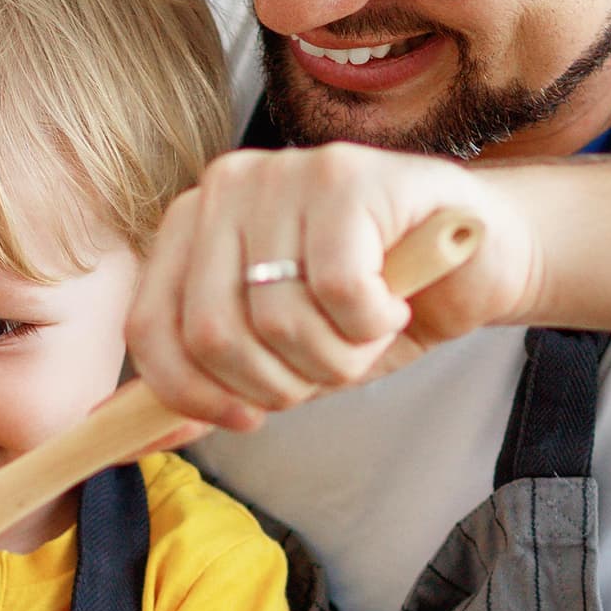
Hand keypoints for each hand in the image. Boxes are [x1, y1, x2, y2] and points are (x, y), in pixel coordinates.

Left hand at [128, 145, 548, 430]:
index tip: (246, 416)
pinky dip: (374, 326)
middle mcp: (225, 187)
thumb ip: (211, 379)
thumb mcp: (282, 351)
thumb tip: (129, 437)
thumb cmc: (375, 302)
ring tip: (366, 331)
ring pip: (279, 320)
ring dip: (337, 358)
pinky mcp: (347, 177)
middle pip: (213, 333)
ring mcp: (284, 173)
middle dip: (278, 383)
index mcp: (192, 225)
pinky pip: (340, 293)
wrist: (481, 255)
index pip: (151, 327)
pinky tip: (393, 302)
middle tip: (328, 366)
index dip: (194, 395)